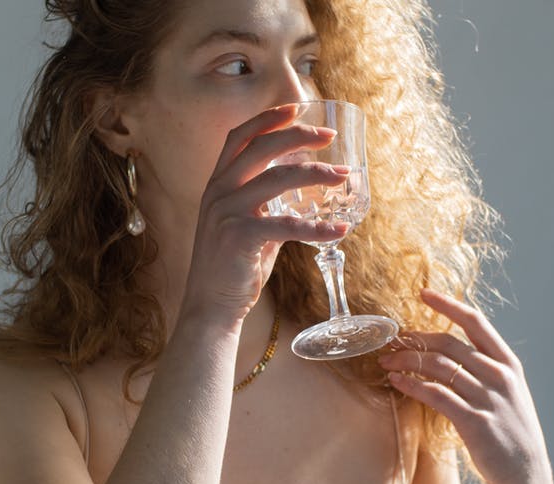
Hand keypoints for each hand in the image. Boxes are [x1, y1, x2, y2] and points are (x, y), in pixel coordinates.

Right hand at [180, 104, 351, 321]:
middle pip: (262, 147)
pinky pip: (288, 225)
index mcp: (217, 184)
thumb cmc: (232, 267)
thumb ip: (266, 207)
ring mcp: (228, 212)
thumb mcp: (245, 226)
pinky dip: (318, 228)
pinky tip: (340, 230)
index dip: (267, 118)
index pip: (239, 137)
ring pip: (279, 178)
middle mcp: (219, 191)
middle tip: (329, 135)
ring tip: (344, 176)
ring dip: (317, 174)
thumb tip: (302, 199)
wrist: (210, 305)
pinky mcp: (241, 237)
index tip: (296, 108)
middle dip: (299, 135)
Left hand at [378, 288, 552, 483]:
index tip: (424, 293)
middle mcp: (500, 376)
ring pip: (439, 366)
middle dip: (415, 339)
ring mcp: (489, 398)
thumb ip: (484, 371)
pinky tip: (397, 382)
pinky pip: (436, 395)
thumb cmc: (510, 434)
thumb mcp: (506, 394)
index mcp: (508, 364)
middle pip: (449, 343)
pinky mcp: (475, 422)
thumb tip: (447, 353)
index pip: (476, 322)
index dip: (448, 305)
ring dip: (407, 361)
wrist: (526, 477)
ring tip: (386, 363)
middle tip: (391, 342)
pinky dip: (412, 385)